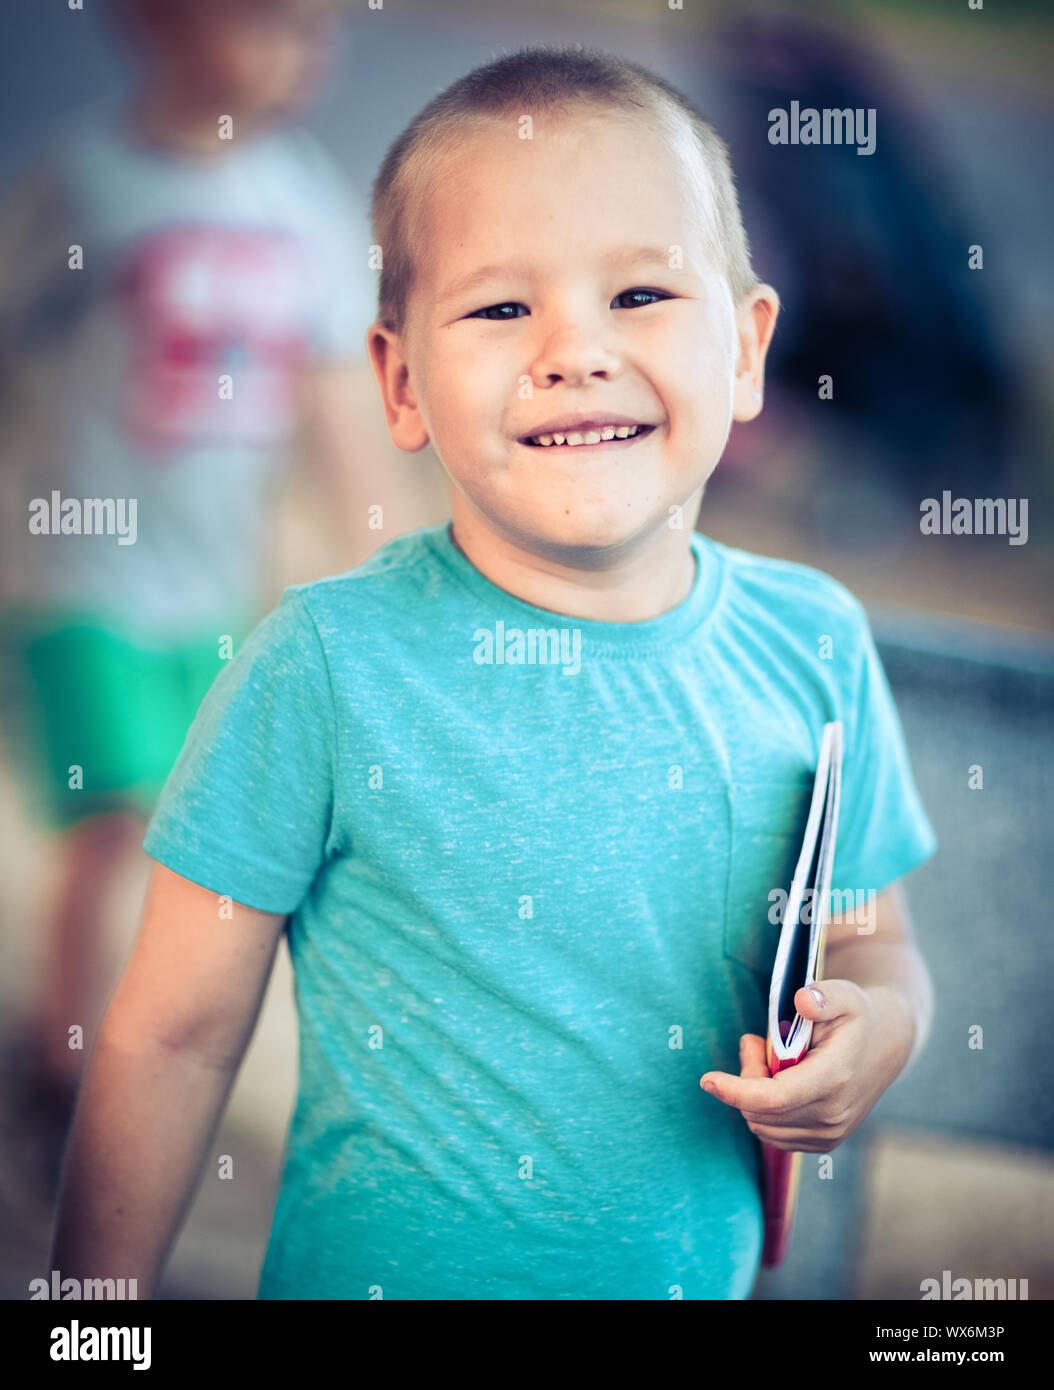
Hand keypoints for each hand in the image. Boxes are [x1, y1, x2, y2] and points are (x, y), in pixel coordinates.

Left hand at [698, 981, 914, 1151]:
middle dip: (745, 1076)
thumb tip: (801, 1002)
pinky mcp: (823, 1143)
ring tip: (770, 1059)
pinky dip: (763, 1109)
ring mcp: (828, 1134)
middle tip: (755, 1043)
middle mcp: (831, 1115)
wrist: (885, 1045)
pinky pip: (772, 1134)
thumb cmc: (857, 1016)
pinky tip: (778, 1081)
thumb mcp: (845, 994)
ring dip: (752, 1093)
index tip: (706, 1079)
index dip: (735, 1091)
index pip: (772, 1099)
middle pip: (759, 1110)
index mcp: (833, 1079)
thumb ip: (823, 997)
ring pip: (761, 1124)